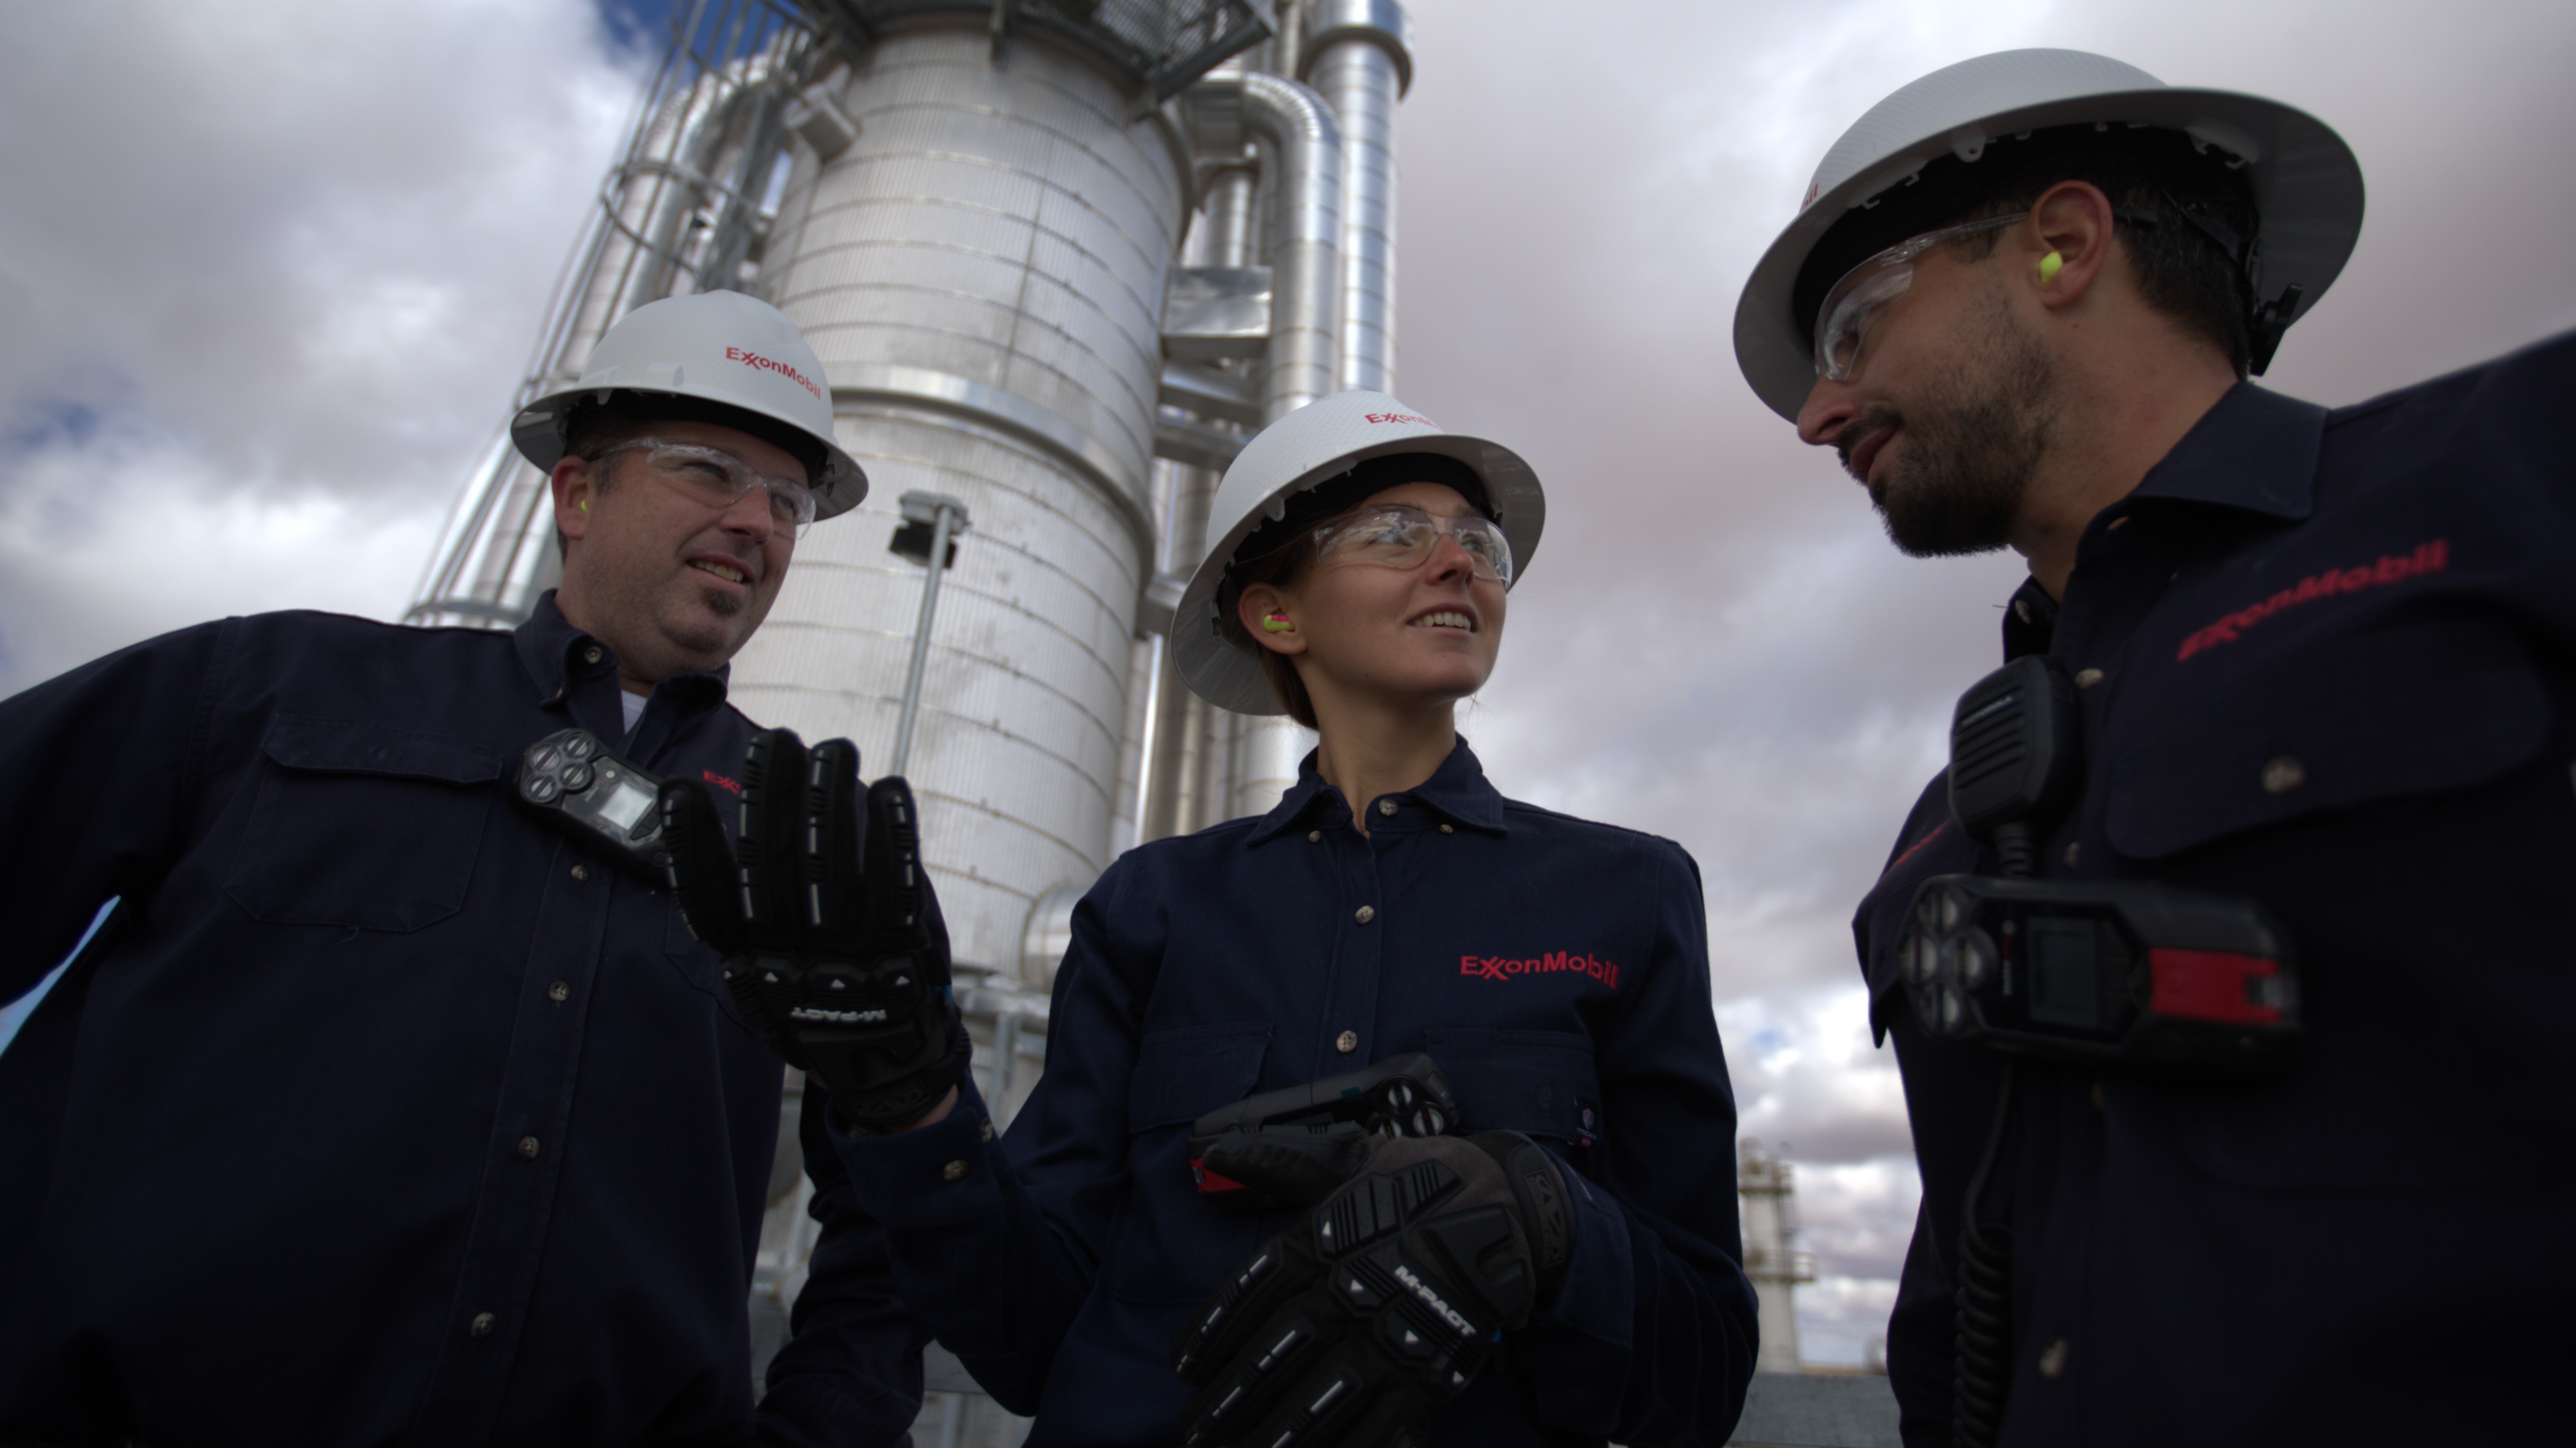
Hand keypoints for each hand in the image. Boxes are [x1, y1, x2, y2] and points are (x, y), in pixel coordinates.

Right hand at [660, 729, 969, 1133]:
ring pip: (829, 861)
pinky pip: (894, 879)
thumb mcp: (765, 987)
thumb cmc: (820, 1011)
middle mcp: (792, 960)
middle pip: (770, 865)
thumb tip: (720, 844)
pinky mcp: (902, 949)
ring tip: (830, 748)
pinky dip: (890, 830)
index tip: (677, 789)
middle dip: (769, 793)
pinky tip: (887, 787)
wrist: (886, 1074)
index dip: (688, 845)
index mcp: (751, 967)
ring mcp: (848, 955)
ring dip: (828, 795)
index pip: (708, 902)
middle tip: (776, 739)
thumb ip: (745, 926)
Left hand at [1170, 1131, 1574, 1447]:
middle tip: (1194, 1430)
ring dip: (1277, 1435)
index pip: (1252, 1294)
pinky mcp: (1431, 1368)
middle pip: (1277, 1353)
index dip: (1213, 1333)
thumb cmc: (1423, 1180)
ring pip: (1321, 1397)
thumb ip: (1282, 1163)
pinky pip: (1383, 1423)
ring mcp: (1391, 1334)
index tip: (1182, 1369)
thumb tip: (1215, 1155)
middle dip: (1231, 1398)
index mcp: (1325, 1240)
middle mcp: (1351, 1290)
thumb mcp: (1351, 1159)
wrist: (1513, 1204)